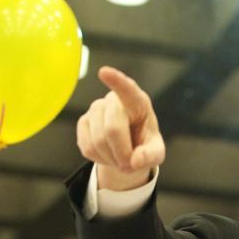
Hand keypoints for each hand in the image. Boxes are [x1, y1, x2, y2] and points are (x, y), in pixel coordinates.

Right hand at [76, 66, 164, 189]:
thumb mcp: (156, 152)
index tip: (104, 72)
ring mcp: (96, 109)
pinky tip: (108, 155)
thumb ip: (150, 156)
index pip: (127, 89)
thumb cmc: (145, 145)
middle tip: (130, 165)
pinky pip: (87, 146)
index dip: (116, 81)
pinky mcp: (83, 122)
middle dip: (121, 153)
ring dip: (111, 158)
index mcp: (137, 102)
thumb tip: (136, 161)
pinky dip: (99, 159)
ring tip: (120, 159)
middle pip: (112, 128)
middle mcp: (114, 100)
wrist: (128, 150)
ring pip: (97, 140)